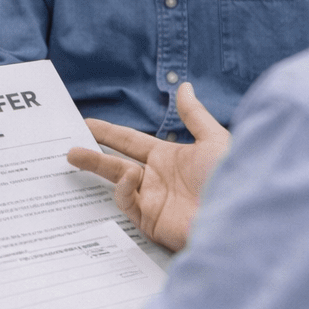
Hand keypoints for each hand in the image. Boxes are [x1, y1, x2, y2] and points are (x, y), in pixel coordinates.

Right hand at [69, 82, 229, 251]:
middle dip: (93, 151)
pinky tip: (130, 175)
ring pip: (115, 180)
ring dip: (94, 165)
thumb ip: (194, 115)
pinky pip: (127, 201)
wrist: (240, 219)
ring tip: (72, 154)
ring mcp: (153, 200)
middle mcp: (158, 179)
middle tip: (68, 141)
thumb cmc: (232, 177)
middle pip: (116, 161)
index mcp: (170, 157)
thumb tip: (184, 87)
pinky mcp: (151, 221)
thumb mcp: (214, 139)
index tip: (86, 124)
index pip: (131, 142)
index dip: (109, 132)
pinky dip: (124, 187)